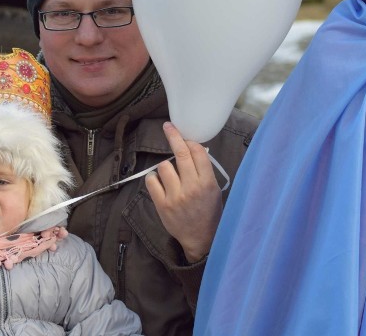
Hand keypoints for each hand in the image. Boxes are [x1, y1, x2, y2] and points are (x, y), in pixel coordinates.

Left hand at [145, 122, 222, 262]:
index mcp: (207, 183)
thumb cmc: (209, 211)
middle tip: (168, 127)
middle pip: (181, 154)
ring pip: (164, 166)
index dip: (190, 141)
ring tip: (170, 174)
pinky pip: (151, 181)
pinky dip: (153, 177)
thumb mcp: (214, 189)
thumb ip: (204, 170)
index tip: (184, 136)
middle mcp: (191, 187)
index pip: (198, 152)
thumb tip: (192, 148)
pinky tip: (158, 180)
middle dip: (174, 136)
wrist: (200, 238)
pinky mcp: (162, 204)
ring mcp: (175, 196)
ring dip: (165, 166)